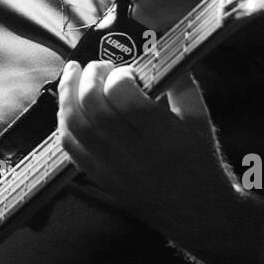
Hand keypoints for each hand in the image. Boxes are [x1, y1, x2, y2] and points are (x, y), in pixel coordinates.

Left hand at [56, 60, 237, 245]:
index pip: (126, 99)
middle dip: (89, 79)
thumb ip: (180, 83)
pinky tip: (67, 105)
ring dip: (67, 96)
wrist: (197, 213)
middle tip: (97, 66)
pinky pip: (70, 149)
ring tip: (72, 74)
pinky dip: (63, 122)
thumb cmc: (200, 161)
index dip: (118, 77)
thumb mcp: (199, 119)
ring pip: (76, 128)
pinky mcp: (99, 179)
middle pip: (95, 110)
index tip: (127, 71)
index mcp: (163, 136)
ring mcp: (112, 169)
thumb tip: (160, 49)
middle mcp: (133, 154)